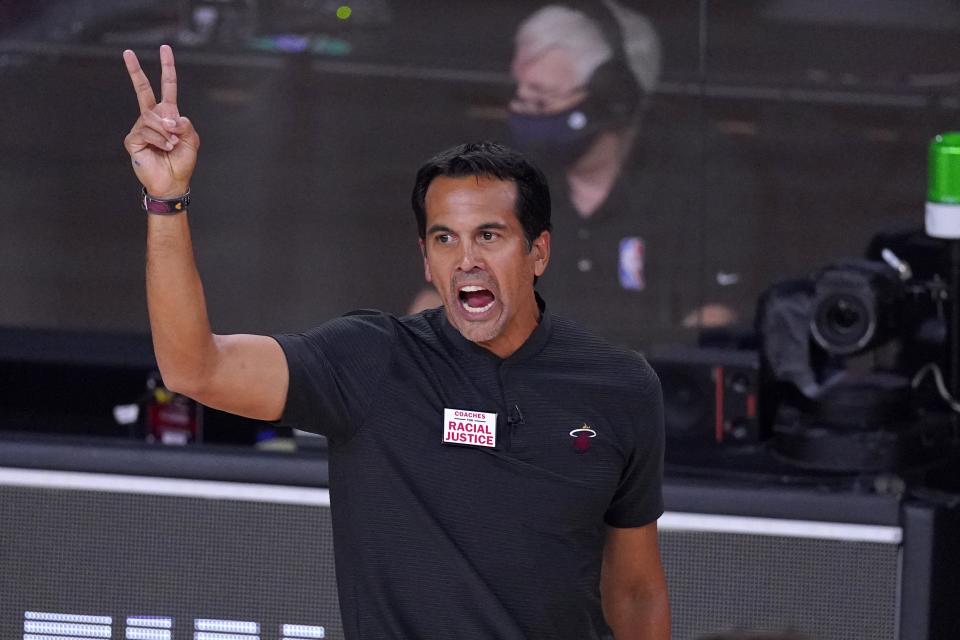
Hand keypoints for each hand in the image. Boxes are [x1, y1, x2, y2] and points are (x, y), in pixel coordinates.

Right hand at [122, 45, 198, 198]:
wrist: (172, 182)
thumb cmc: (182, 162)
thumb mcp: (192, 140)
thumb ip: (185, 124)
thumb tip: (171, 117)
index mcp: (168, 114)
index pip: (167, 87)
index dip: (167, 68)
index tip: (164, 49)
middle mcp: (152, 117)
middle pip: (142, 89)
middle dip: (134, 70)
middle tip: (126, 51)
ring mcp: (141, 127)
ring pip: (152, 117)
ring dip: (166, 132)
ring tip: (171, 144)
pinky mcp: (133, 138)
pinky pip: (146, 130)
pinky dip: (159, 140)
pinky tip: (163, 148)